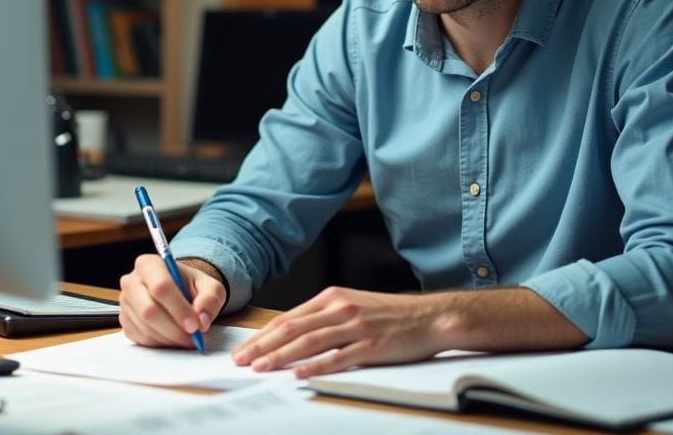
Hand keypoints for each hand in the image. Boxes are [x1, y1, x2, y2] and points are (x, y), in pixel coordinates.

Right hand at [119, 254, 226, 348]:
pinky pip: (141, 339)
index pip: (161, 287)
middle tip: (193, 338)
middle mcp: (132, 282)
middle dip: (174, 329)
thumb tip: (202, 319)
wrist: (178, 291)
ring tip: (187, 338)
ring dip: (170, 339)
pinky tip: (173, 337)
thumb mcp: (209, 286)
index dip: (179, 309)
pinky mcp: (125, 322)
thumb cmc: (190, 286)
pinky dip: (161, 343)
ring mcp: (126, 303)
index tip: (195, 325)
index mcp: (150, 264)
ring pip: (145, 328)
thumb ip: (210, 299)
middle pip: (148, 310)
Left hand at [231, 287, 448, 377]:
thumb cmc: (391, 315)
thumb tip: (291, 335)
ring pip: (310, 342)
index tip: (244, 349)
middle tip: (242, 361)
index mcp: (332, 298)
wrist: (430, 317)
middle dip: (263, 346)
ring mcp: (356, 327)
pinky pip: (339, 358)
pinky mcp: (372, 346)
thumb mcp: (352, 306)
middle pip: (293, 329)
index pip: (288, 318)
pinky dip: (316, 366)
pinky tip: (300, 373)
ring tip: (262, 368)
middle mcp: (340, 309)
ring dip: (282, 356)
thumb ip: (323, 318)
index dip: (263, 335)